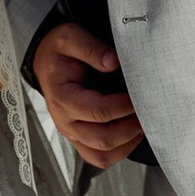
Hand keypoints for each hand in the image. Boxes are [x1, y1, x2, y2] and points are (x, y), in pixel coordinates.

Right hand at [32, 23, 144, 169]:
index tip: (140, 95)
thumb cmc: (58, 51)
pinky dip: (119, 152)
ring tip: (142, 124)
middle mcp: (65, 120)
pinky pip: (99, 158)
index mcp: (62, 97)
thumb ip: (91, 48)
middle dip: (131, 127)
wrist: (46, 60)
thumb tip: (113, 61)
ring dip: (127, 143)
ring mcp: (72, 133)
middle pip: (103, 138)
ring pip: (102, 155)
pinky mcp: (79, 139)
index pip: (98, 111)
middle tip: (148, 111)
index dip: (125, 106)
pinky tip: (131, 135)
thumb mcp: (70, 37)